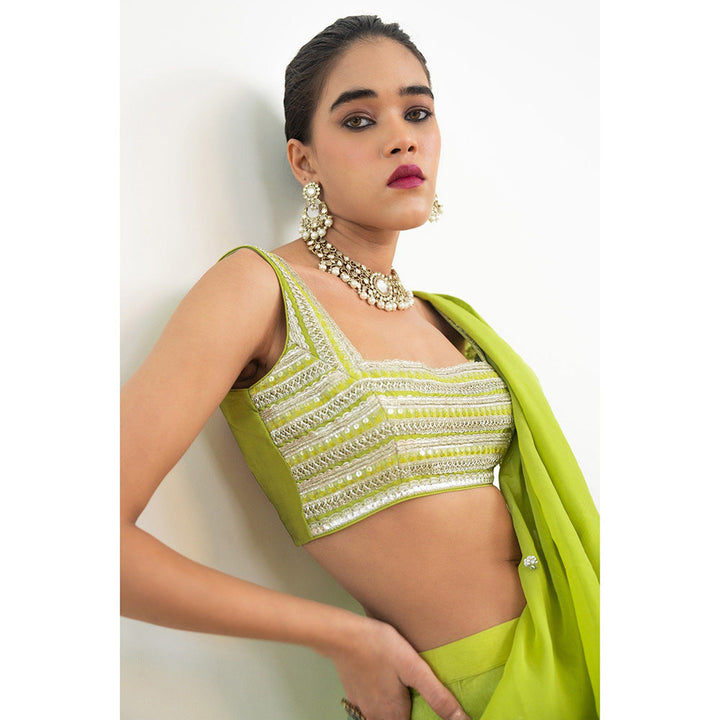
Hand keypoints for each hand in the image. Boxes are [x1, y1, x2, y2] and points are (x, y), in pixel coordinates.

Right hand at [329, 616, 471, 719]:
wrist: (342, 634)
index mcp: (394, 715)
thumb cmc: (378, 646)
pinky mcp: (354, 693)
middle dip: (410, 712)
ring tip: (404, 689)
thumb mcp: (414, 667)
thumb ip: (438, 695)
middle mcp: (377, 717)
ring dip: (396, 708)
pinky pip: (372, 705)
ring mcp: (362, 707)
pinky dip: (382, 699)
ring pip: (384, 716)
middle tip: (414, 692)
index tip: (427, 707)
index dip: (424, 717)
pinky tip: (386, 680)